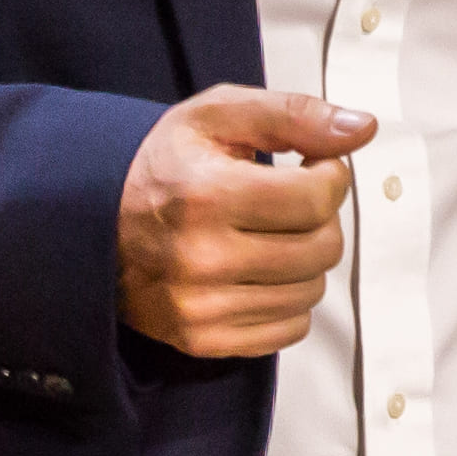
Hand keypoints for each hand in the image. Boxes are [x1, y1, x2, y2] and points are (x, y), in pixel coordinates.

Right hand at [115, 87, 372, 355]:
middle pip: (321, 248)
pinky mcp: (201, 340)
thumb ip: (294, 114)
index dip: (330, 175)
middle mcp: (201, 258)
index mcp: (206, 194)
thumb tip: (362, 128)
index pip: (318, 198)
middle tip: (293, 202)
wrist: (93, 220)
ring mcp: (200, 307)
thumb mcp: (218, 116)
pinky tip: (262, 272)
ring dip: (307, 260)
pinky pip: (288, 330)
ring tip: (273, 235)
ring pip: (310, 292)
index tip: (311, 167)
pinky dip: (288, 301)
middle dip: (321, 218)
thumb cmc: (166, 162)